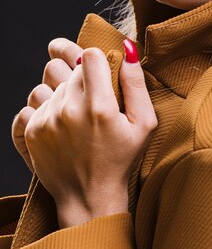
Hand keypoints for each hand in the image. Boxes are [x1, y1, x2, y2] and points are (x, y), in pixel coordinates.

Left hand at [12, 41, 156, 227]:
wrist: (88, 198)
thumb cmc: (121, 159)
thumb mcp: (144, 124)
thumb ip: (136, 84)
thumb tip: (127, 50)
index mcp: (100, 106)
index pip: (90, 56)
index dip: (98, 63)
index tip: (103, 78)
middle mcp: (70, 110)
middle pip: (69, 68)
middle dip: (82, 79)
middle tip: (92, 102)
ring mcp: (47, 120)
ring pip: (49, 82)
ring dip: (62, 93)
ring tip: (75, 113)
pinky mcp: (31, 131)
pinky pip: (33, 102)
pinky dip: (46, 109)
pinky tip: (60, 124)